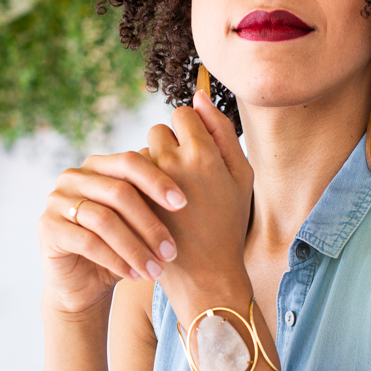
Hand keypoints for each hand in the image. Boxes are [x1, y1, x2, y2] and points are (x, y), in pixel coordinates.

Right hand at [40, 151, 188, 315]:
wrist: (84, 284)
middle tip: (172, 250)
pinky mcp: (47, 228)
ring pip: (104, 219)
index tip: (183, 204)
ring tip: (156, 270)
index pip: (130, 161)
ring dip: (135, 247)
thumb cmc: (120, 247)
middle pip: (118, 191)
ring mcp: (56, 200)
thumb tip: (192, 181)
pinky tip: (135, 275)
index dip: (158, 180)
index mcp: (98, 165)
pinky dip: (115, 259)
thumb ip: (154, 198)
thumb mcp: (140, 221)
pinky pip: (87, 241)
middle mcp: (74, 176)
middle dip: (150, 223)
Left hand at [149, 90, 255, 315]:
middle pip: (158, 131)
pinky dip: (138, 189)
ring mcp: (148, 183)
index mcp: (205, 153)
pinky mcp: (131, 201)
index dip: (190, 131)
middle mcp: (174, 162)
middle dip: (168, 148)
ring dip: (151, 168)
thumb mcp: (241, 177)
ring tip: (168, 198)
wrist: (205, 275)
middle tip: (182, 179)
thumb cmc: (228, 225)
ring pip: (142, 154)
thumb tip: (199, 96)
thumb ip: (222, 132)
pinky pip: (129, 179)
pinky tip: (153, 208)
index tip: (195, 153)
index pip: (184, 113)